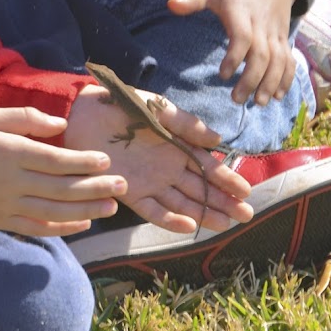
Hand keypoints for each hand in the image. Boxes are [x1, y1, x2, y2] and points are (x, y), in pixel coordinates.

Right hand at [0, 107, 123, 236]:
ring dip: (87, 210)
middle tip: (122, 185)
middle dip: (96, 187)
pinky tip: (83, 224)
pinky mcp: (1, 221)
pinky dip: (62, 228)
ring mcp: (7, 205)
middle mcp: (13, 182)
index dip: (85, 162)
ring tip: (112, 207)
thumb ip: (27, 118)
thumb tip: (61, 125)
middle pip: (62, 187)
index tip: (106, 160)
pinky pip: (38, 228)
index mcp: (12, 152)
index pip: (57, 160)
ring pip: (55, 211)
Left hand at [64, 86, 253, 233]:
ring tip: (226, 224)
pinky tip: (189, 225)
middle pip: (201, 189)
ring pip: (183, 203)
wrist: (84, 112)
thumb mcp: (158, 109)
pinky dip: (170, 219)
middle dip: (224, 202)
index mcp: (177, 146)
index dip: (227, 179)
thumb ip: (187, 124)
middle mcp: (167, 168)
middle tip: (246, 214)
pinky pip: (153, 210)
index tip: (246, 191)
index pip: (208, 167)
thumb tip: (219, 141)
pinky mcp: (130, 192)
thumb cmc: (121, 105)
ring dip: (204, 213)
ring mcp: (150, 182)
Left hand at [167, 0, 302, 105]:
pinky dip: (287, 78)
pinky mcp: (284, 39)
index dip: (234, 57)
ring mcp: (276, 33)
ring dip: (271, 83)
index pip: (243, 36)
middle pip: (262, 55)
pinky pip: (289, 60)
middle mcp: (262, 24)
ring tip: (258, 103)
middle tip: (237, 99)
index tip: (222, 75)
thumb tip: (170, 5)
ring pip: (279, 61)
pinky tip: (277, 95)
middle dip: (251, 79)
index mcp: (242, 11)